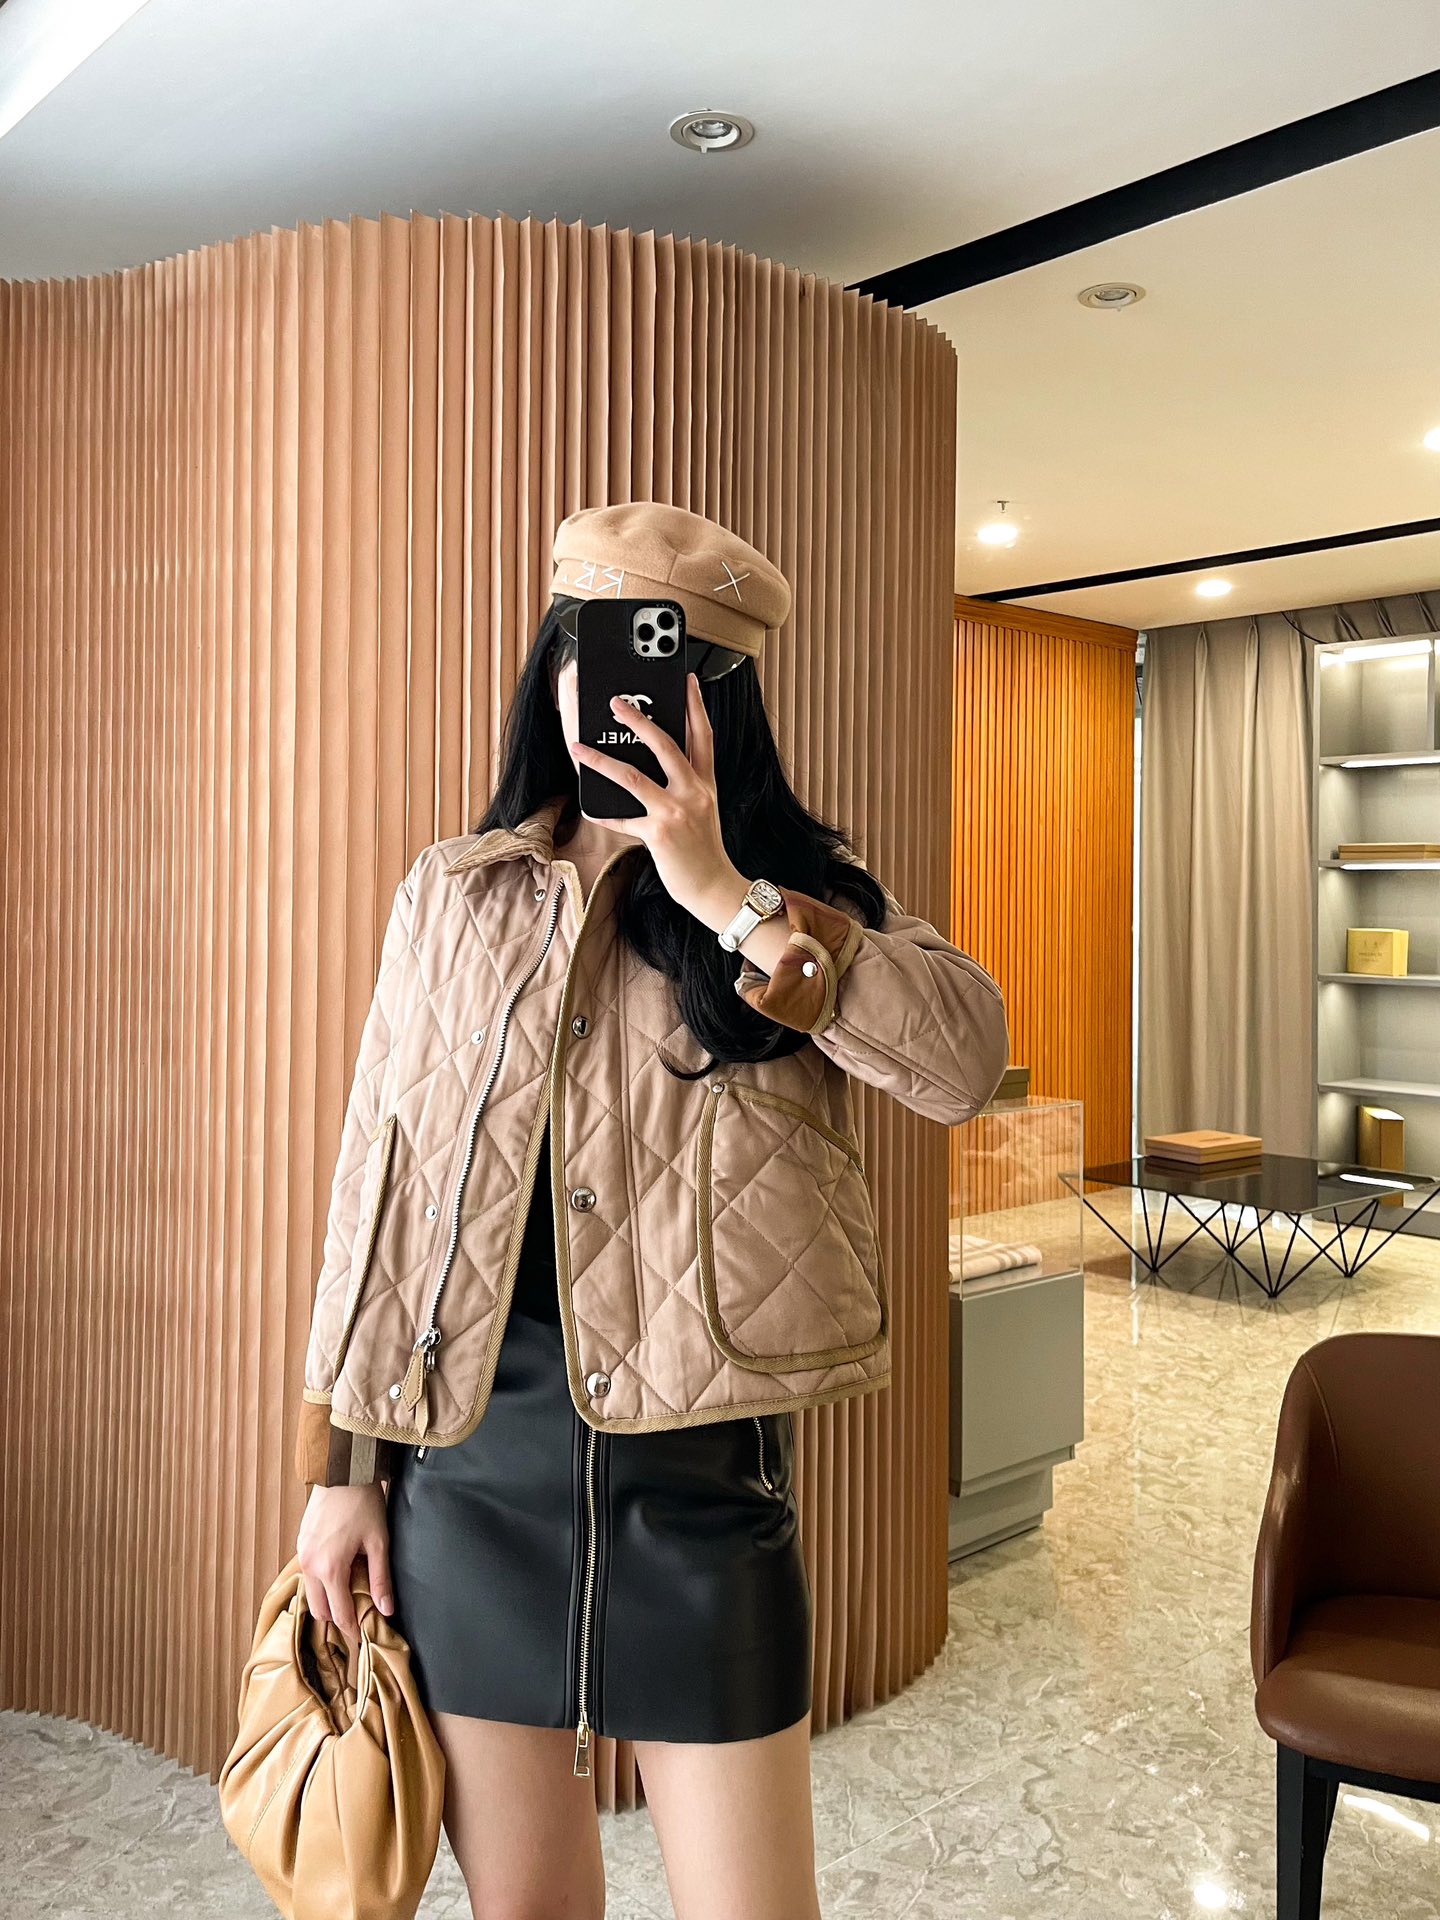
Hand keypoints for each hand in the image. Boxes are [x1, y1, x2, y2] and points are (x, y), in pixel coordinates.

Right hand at [297, 1482, 393, 1648]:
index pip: (339, 1614)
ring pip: (311, 1594)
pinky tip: (337, 1577)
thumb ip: (381, 1578)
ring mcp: (302, 1555)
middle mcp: (310, 1566)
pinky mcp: (300, 1544)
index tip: (361, 1640)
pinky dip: (320, 1583)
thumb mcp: (379, 1541)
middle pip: (320, 1610)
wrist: (342, 1471)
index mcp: (330, 1569)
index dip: (352, 1630)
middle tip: (357, 1620)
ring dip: (328, 1601)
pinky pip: (308, 1575)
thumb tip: (386, 1610)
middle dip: (337, 1619)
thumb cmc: (363, 1503)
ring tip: (348, 1599)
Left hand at [570, 672, 748, 926]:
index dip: (696, 705)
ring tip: (579, 747)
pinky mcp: (658, 833)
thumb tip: (653, 767)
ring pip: (633, 776)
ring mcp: (676, 812)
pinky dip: (603, 813)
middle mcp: (693, 792)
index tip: (688, 681)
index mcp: (705, 783)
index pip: (703, 735)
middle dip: (638, 719)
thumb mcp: (704, 810)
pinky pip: (622, 819)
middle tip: (616, 702)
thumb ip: (686, 786)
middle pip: (665, 744)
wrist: (715, 887)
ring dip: (601, 760)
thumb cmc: (705, 851)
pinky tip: (588, 806)